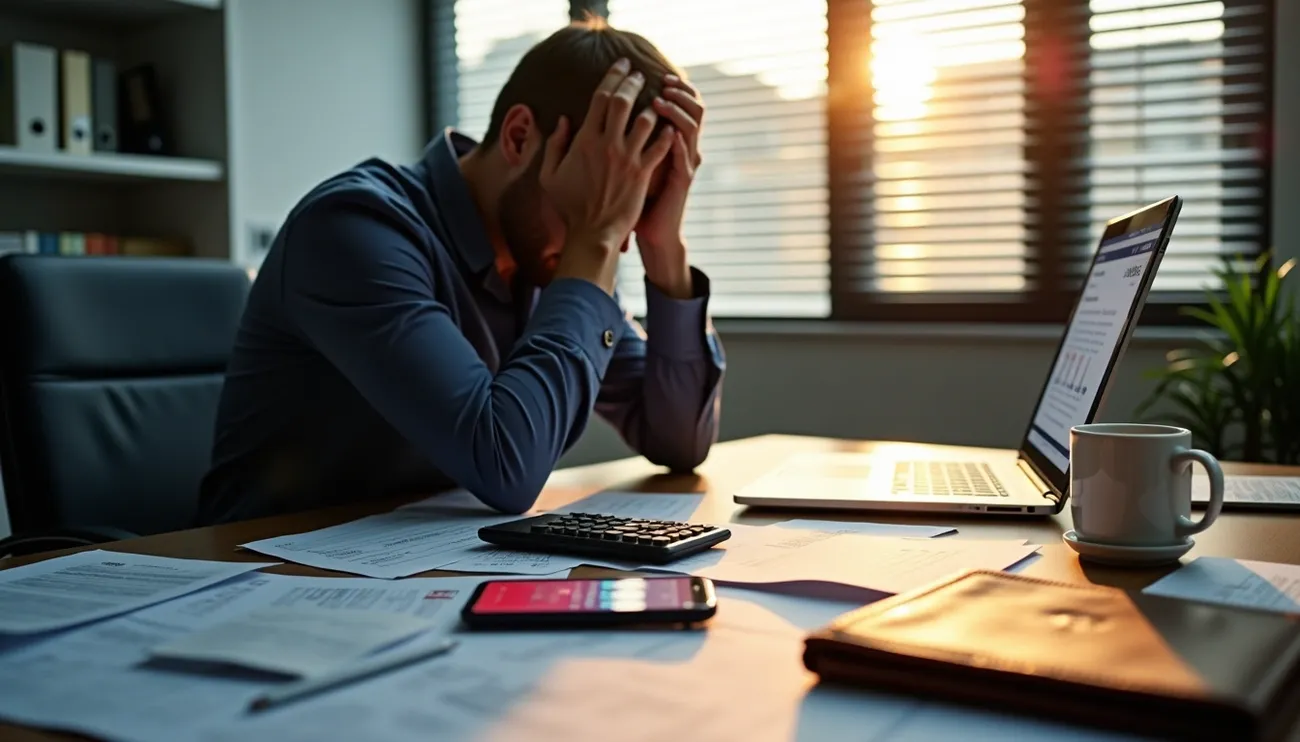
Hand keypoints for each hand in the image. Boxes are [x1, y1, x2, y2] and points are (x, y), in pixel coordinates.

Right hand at [542, 59, 675, 293]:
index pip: (600, 98)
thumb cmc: (570, 206)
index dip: (612, 77)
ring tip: (657, 99)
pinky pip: (660, 146)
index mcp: (584, 140)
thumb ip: (555, 145)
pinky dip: (667, 133)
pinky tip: (672, 126)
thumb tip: (562, 120)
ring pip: (645, 120)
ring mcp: (627, 158)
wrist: (592, 233)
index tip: (621, 66)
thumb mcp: (550, 175)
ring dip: (652, 106)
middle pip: (623, 101)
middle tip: (639, 73)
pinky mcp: (643, 174)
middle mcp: (607, 144)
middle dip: (633, 82)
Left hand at [636, 74, 703, 298]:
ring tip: (662, 100)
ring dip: (678, 111)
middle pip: (688, 107)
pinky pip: (685, 157)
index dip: (665, 85)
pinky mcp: (682, 180)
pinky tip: (671, 132)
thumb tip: (584, 117)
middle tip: (662, 79)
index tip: (644, 72)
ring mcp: (683, 162)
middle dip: (677, 90)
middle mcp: (678, 147)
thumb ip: (618, 140)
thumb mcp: (626, 166)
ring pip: (690, 127)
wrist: (653, 232)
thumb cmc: (633, 201)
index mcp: (664, 140)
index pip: (674, 102)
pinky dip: (680, 143)